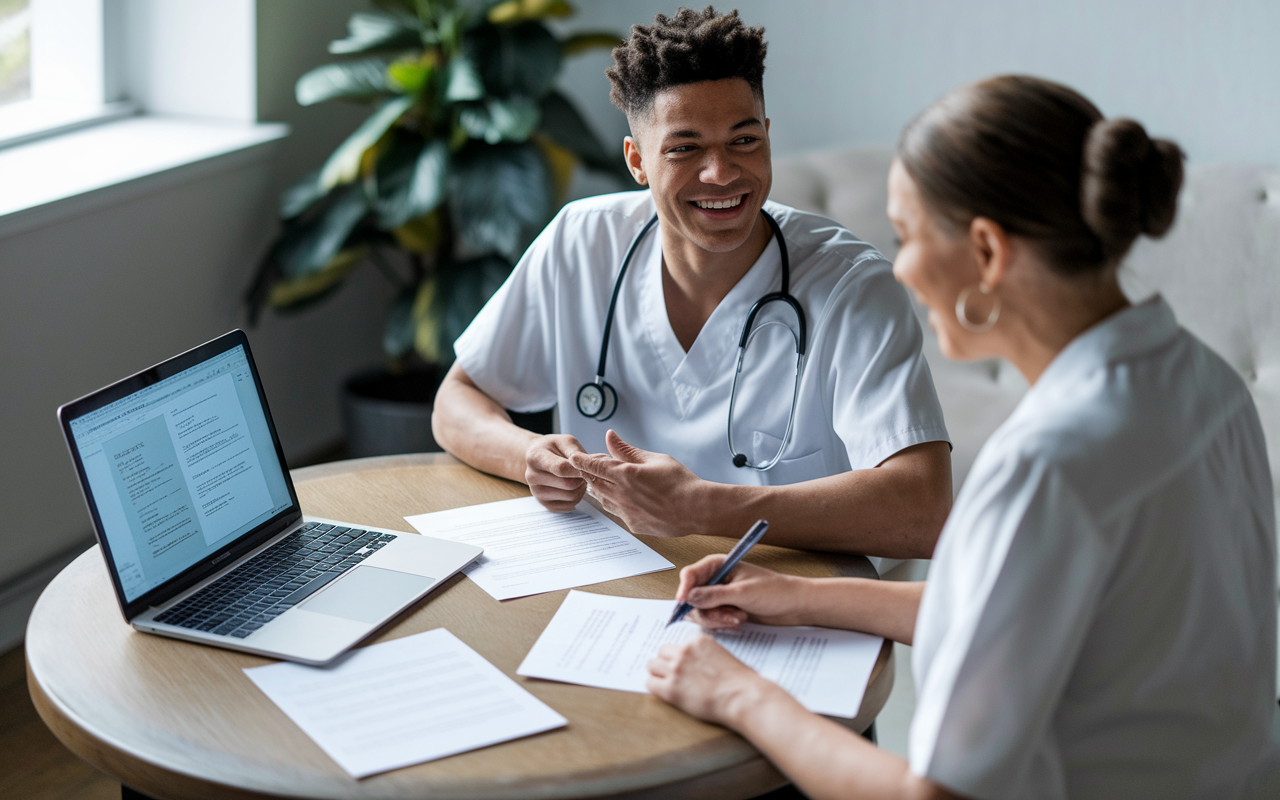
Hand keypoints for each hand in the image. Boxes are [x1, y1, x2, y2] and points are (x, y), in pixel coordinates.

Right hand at [524, 434, 587, 511]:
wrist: (539, 457)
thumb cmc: (554, 448)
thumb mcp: (565, 441)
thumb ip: (576, 453)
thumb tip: (588, 466)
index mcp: (535, 457)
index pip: (561, 468)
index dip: (578, 469)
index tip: (587, 466)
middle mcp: (532, 477)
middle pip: (568, 484)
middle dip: (581, 478)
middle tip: (582, 470)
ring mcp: (537, 493)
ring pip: (571, 497)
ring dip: (580, 488)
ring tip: (577, 477)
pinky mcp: (545, 504)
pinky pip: (570, 505)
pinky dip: (576, 496)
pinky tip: (572, 486)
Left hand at [568, 430, 707, 536]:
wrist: (696, 509)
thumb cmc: (680, 482)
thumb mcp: (655, 459)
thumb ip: (628, 450)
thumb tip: (610, 437)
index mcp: (626, 475)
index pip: (594, 466)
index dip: (582, 460)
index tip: (573, 457)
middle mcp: (622, 495)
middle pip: (594, 482)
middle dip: (589, 474)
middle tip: (589, 466)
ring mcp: (626, 512)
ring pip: (602, 498)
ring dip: (600, 488)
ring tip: (604, 481)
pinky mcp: (633, 524)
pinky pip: (616, 512)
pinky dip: (614, 502)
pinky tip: (621, 497)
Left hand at [646, 634, 775, 725]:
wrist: (742, 697)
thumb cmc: (741, 681)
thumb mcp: (723, 656)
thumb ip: (706, 655)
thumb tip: (696, 663)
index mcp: (699, 641)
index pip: (678, 644)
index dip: (679, 656)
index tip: (682, 664)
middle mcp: (685, 651)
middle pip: (662, 651)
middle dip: (665, 661)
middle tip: (671, 673)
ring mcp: (676, 669)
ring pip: (652, 665)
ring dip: (657, 672)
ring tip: (665, 682)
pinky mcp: (671, 689)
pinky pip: (650, 683)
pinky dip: (655, 686)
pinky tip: (664, 692)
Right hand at [677, 555, 810, 628]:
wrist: (793, 605)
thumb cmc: (775, 591)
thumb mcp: (743, 593)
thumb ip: (714, 596)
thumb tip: (689, 598)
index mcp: (717, 565)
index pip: (690, 575)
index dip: (683, 590)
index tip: (683, 605)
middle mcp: (715, 579)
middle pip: (692, 598)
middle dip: (708, 611)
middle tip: (728, 616)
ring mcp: (718, 596)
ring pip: (700, 612)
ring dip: (717, 619)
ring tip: (739, 617)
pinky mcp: (723, 610)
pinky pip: (711, 620)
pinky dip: (722, 623)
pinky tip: (739, 621)